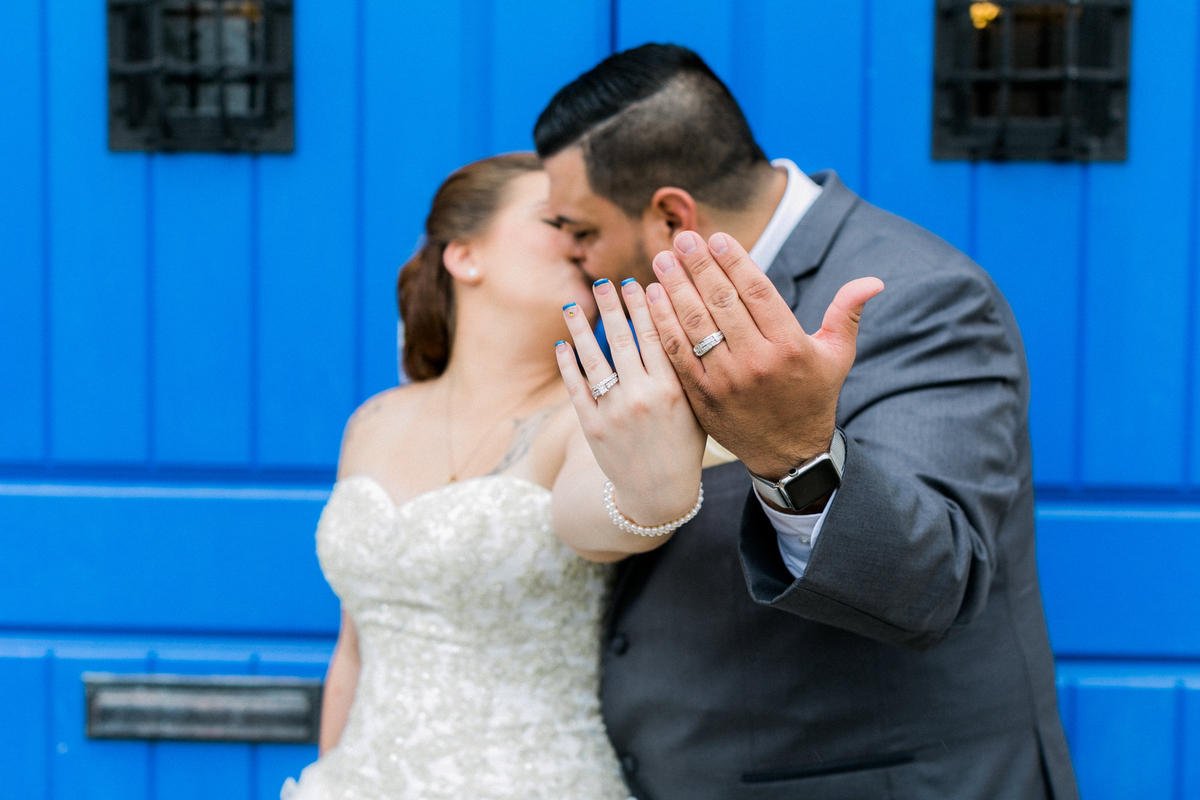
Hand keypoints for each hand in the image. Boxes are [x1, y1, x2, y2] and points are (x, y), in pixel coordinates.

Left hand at [555, 278, 706, 525]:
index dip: (644, 307)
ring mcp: (613, 412)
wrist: (658, 495)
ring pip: (593, 359)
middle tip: (602, 282)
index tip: (637, 283)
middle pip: (622, 340)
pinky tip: (563, 345)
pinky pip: (576, 388)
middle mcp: (641, 397)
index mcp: (672, 390)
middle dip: (611, 307)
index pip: (656, 336)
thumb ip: (685, 372)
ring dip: (580, 329)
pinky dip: (568, 365)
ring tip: (572, 305)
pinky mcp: (592, 427)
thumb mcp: (696, 409)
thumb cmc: (683, 446)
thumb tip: (675, 324)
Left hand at [645, 230, 883, 480]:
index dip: (734, 261)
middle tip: (683, 239)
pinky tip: (653, 298)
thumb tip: (874, 280)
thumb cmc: (814, 397)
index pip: (756, 292)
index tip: (716, 237)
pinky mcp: (703, 395)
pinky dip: (663, 324)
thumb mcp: (837, 356)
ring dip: (675, 288)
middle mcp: (756, 361)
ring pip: (695, 324)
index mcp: (789, 346)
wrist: (788, 454)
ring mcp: (726, 380)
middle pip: (721, 302)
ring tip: (663, 260)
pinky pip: (677, 353)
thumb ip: (846, 314)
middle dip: (699, 266)